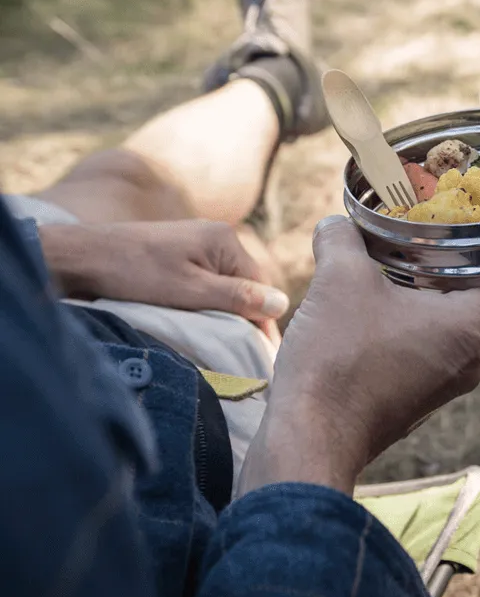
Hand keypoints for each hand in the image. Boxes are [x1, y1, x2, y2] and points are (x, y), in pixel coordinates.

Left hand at [39, 220, 288, 341]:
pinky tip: (206, 324)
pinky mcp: (179, 255)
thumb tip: (282, 304)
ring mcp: (197, 244)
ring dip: (228, 313)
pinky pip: (207, 283)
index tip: (267, 357)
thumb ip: (237, 297)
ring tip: (230, 347)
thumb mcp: (190, 290)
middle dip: (248, 319)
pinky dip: (209, 304)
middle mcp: (217, 237)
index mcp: (226, 240)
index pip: (260, 287)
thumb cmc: (135, 273)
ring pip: (225, 286)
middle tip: (250, 359)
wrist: (82, 258)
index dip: (264, 322)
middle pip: (245, 286)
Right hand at [238, 216, 479, 494]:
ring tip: (405, 260)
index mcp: (472, 327)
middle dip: (474, 264)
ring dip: (437, 293)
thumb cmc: (339, 360)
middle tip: (450, 229)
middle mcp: (471, 359)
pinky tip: (379, 302)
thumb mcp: (339, 281)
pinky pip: (431, 347)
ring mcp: (444, 383)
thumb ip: (343, 241)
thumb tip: (337, 222)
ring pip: (458, 325)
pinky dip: (415, 321)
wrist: (308, 442)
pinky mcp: (416, 397)